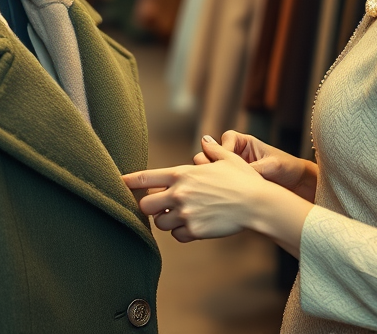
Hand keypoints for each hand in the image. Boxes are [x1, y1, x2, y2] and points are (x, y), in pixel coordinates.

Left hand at [123, 136, 272, 242]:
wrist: (257, 204)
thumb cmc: (244, 180)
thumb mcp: (228, 159)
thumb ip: (212, 150)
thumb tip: (205, 140)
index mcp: (182, 174)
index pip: (146, 178)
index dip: (129, 181)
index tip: (119, 183)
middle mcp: (179, 193)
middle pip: (145, 206)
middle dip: (151, 208)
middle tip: (162, 206)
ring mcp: (186, 213)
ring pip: (160, 224)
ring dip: (167, 221)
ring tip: (183, 215)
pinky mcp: (195, 230)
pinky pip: (177, 236)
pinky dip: (182, 233)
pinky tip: (193, 226)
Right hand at [194, 130, 317, 202]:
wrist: (297, 185)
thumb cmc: (287, 169)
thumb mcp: (272, 165)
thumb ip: (251, 166)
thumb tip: (233, 170)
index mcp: (245, 142)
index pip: (226, 139)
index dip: (224, 150)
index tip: (227, 162)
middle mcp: (235, 154)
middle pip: (212, 153)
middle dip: (211, 164)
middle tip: (216, 177)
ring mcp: (232, 169)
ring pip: (212, 169)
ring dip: (213, 178)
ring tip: (220, 189)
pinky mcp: (232, 184)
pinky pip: (219, 184)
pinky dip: (218, 190)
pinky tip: (223, 198)